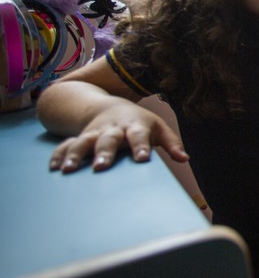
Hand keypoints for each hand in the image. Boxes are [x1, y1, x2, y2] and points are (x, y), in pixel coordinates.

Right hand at [49, 101, 188, 172]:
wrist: (110, 107)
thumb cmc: (139, 123)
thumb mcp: (158, 128)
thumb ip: (172, 143)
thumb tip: (185, 158)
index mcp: (134, 127)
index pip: (139, 136)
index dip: (141, 147)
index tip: (143, 159)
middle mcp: (112, 130)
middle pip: (108, 140)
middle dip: (104, 153)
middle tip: (102, 167)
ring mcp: (94, 133)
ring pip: (83, 142)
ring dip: (76, 155)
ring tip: (70, 170)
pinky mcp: (79, 138)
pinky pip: (66, 146)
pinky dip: (59, 155)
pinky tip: (54, 168)